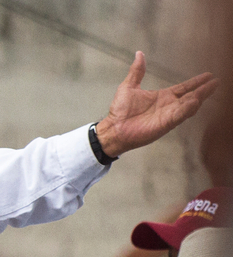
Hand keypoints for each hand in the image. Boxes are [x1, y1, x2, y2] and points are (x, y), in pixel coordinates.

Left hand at [95, 51, 218, 157]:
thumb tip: (139, 54)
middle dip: (204, 89)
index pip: (184, 88)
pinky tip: (195, 101)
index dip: (196, 82)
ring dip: (199, 97)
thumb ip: (137, 71)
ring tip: (210, 88)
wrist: (113, 128)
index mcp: (163, 96)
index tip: (208, 75)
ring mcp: (168, 115)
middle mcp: (169, 105)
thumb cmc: (120, 110)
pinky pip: (179, 115)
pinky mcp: (165, 123)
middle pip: (191, 96)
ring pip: (189, 105)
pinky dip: (187, 108)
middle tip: (217, 82)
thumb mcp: (129, 86)